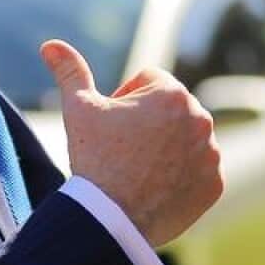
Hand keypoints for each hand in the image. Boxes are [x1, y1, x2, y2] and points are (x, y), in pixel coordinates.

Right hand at [40, 39, 223, 246]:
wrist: (110, 220)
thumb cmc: (94, 159)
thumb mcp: (79, 110)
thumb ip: (71, 72)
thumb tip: (50, 44)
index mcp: (172, 93)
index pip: (149, 80)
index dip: (125, 100)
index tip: (112, 126)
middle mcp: (200, 118)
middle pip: (170, 109)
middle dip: (149, 122)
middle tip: (123, 150)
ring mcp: (210, 153)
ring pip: (186, 138)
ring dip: (167, 147)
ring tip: (138, 170)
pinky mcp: (213, 184)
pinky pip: (198, 170)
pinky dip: (181, 176)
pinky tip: (155, 188)